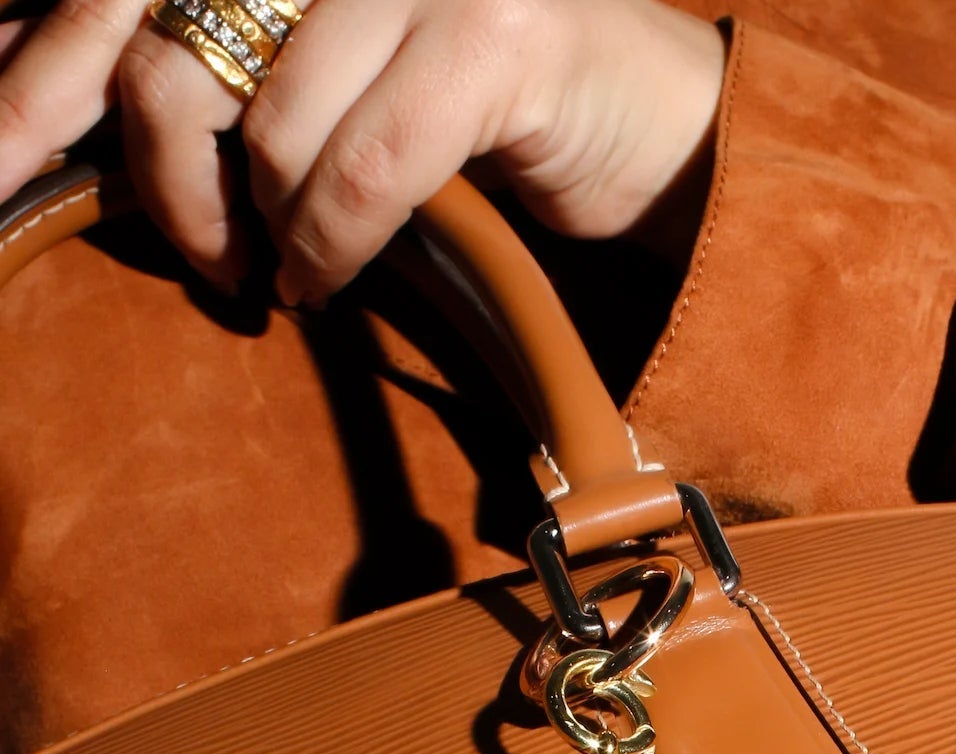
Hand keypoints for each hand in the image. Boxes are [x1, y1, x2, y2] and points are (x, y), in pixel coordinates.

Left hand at [0, 0, 723, 294]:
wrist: (657, 125)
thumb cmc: (485, 103)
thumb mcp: (338, 69)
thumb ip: (239, 67)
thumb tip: (93, 116)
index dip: (43, 68)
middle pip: (173, 42)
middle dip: (164, 180)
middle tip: (203, 261)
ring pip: (271, 118)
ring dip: (268, 229)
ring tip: (288, 278)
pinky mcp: (496, 34)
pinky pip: (366, 165)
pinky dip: (335, 242)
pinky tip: (326, 279)